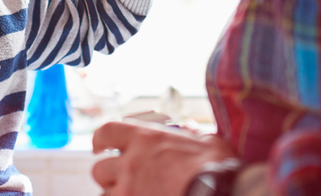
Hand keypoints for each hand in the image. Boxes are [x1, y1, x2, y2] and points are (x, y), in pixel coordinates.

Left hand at [91, 120, 235, 195]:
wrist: (220, 191)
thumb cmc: (216, 166)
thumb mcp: (205, 140)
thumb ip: (191, 134)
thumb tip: (190, 129)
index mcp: (145, 139)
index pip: (107, 133)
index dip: (101, 140)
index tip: (101, 146)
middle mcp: (131, 163)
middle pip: (100, 169)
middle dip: (108, 175)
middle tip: (122, 179)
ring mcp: (130, 190)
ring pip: (106, 194)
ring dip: (116, 194)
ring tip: (133, 194)